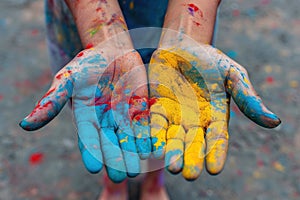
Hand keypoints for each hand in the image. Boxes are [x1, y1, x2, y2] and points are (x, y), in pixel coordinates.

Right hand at [20, 39, 150, 182]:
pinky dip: (147, 136)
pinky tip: (151, 149)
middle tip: (119, 176)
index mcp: (86, 117)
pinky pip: (144, 124)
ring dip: (132, 153)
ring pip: (128, 138)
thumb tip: (25, 125)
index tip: (93, 167)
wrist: (112, 50)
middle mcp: (105, 120)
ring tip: (136, 168)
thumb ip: (52, 101)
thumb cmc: (87, 64)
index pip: (87, 138)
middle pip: (109, 142)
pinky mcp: (140, 108)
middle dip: (114, 158)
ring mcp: (124, 115)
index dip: (90, 151)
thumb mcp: (67, 79)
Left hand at [149, 39, 280, 179]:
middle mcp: (195, 120)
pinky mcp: (158, 106)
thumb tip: (274, 122)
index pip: (217, 138)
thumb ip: (247, 97)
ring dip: (171, 150)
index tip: (214, 169)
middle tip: (189, 174)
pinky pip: (155, 121)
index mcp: (215, 116)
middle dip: (191, 158)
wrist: (183, 45)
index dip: (216, 153)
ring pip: (173, 136)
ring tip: (170, 166)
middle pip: (193, 142)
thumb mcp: (233, 75)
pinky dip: (153, 133)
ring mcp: (175, 114)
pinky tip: (151, 145)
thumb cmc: (211, 60)